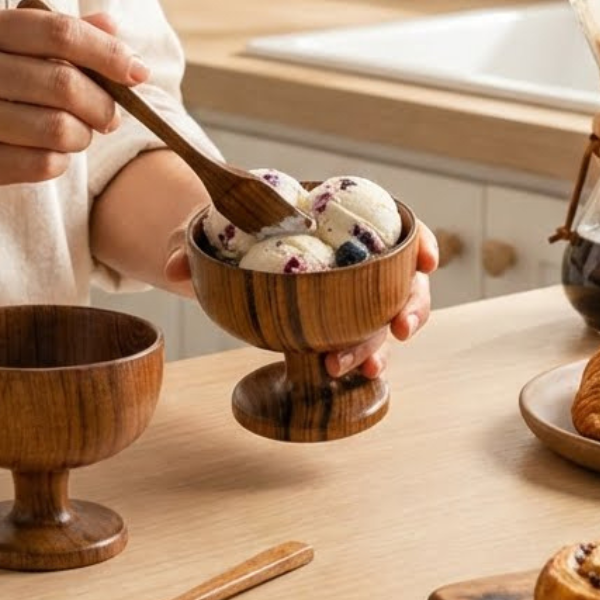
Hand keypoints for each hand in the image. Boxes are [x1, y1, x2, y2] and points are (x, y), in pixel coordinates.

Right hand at [0, 7, 143, 200]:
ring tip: (77, 134)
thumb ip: (42, 33)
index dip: (109, 54)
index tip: (137, 72)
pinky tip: (48, 154)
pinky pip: (39, 165)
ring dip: (83, 137)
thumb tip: (112, 26)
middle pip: (67, 84)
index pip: (60, 31)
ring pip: (59, 129)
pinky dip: (58, 162)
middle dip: (104, 104)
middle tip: (110, 115)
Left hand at [163, 218, 440, 375]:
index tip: (425, 259)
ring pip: (384, 319)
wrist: (218, 257)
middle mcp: (352, 260)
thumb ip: (192, 246)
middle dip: (409, 306)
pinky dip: (361, 359)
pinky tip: (353, 377)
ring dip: (381, 345)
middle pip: (400, 281)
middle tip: (398, 330)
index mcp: (337, 223)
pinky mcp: (332, 326)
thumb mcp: (207, 231)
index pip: (394, 226)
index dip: (418, 241)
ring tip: (361, 369)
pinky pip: (357, 342)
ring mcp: (346, 296)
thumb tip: (174, 269)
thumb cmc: (225, 234)